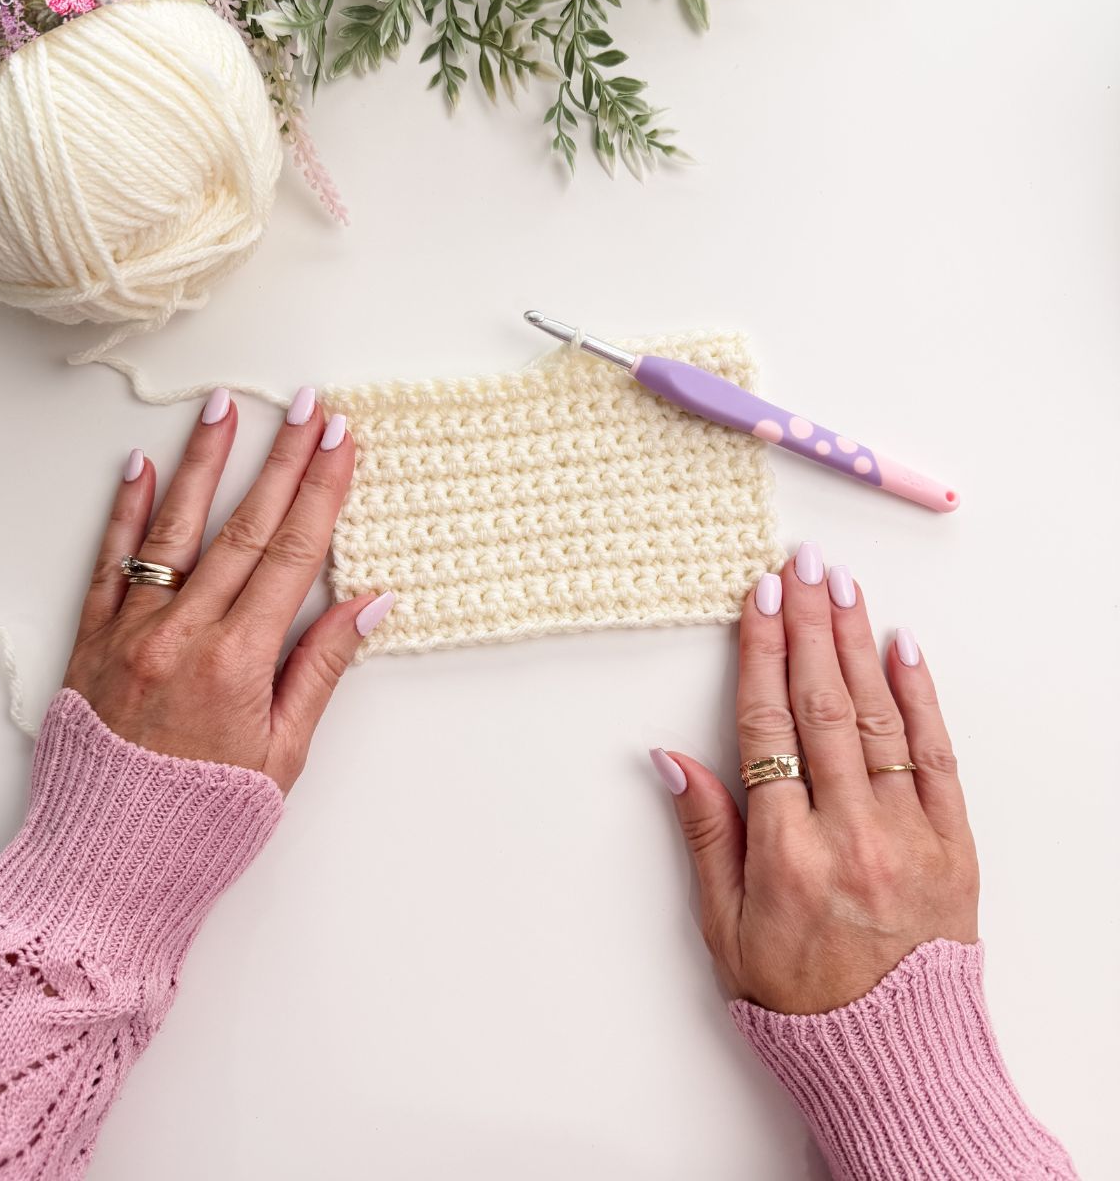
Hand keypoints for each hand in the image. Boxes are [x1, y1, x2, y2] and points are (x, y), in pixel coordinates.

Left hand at [64, 388, 389, 792]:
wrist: (104, 869)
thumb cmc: (201, 821)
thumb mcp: (283, 754)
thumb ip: (322, 667)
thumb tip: (370, 602)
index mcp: (238, 663)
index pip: (294, 554)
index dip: (323, 491)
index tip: (341, 441)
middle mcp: (182, 635)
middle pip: (245, 528)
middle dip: (282, 459)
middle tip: (305, 405)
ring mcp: (131, 632)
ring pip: (174, 529)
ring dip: (205, 462)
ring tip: (225, 407)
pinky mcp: (90, 642)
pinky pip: (110, 563)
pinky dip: (125, 512)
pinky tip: (140, 465)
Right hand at [652, 543, 977, 1014]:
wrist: (896, 1061)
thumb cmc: (801, 1001)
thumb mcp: (725, 929)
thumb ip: (704, 835)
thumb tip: (672, 758)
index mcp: (784, 855)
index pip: (767, 728)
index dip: (761, 654)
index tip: (759, 599)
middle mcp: (848, 834)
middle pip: (822, 705)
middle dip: (809, 625)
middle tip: (802, 565)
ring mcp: (907, 835)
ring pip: (876, 718)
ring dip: (857, 643)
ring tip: (842, 586)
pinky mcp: (954, 844)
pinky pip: (935, 756)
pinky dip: (920, 697)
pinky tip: (903, 648)